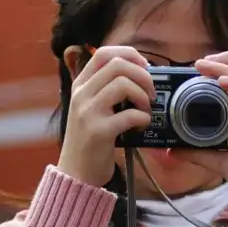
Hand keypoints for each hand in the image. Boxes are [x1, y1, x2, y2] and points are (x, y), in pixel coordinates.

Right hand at [57, 46, 154, 187]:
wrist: (75, 173)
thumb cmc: (89, 140)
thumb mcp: (90, 108)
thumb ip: (106, 89)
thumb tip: (141, 73)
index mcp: (80, 85)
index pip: (103, 53)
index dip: (129, 54)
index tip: (145, 66)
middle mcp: (81, 94)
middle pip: (118, 65)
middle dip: (143, 75)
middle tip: (151, 93)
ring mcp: (88, 112)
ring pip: (123, 85)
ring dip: (143, 96)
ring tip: (145, 110)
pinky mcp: (98, 132)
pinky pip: (129, 115)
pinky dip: (143, 118)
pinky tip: (141, 126)